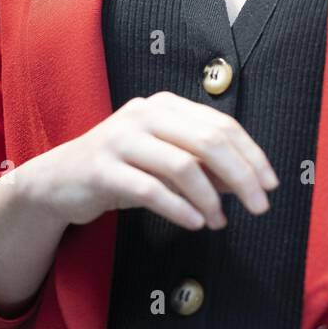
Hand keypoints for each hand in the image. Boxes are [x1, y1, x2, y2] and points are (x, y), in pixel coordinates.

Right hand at [8, 92, 278, 231]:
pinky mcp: (102, 169)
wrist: (57, 181)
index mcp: (165, 105)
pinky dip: (180, 208)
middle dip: (242, 176)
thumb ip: (203, 164)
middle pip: (208, 141)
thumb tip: (247, 182)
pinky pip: (151, 190)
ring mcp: (121, 139)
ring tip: (221, 222)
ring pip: (182, 165)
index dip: (251, 155)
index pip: (222, 125)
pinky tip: (197, 223)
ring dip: (211, 198)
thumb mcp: (164, 160)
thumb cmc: (121, 169)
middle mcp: (144, 114)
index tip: (270, 184)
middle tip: (260, 206)